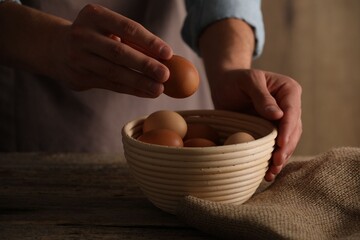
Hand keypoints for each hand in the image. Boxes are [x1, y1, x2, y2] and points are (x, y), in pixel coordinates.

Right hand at [53, 4, 172, 96]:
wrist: (55, 47)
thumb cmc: (94, 36)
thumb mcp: (107, 28)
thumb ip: (131, 39)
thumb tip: (166, 57)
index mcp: (94, 15)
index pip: (127, 28)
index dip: (149, 42)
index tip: (168, 53)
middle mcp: (83, 35)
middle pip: (119, 52)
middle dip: (145, 65)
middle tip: (165, 75)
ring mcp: (78, 57)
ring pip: (114, 72)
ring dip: (139, 82)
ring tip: (159, 89)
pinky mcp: (79, 76)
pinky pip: (110, 84)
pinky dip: (131, 89)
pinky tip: (146, 92)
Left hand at [210, 69, 301, 180]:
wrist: (225, 86)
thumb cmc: (235, 80)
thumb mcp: (247, 81)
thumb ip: (261, 95)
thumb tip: (278, 115)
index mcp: (288, 90)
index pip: (291, 112)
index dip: (287, 129)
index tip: (280, 144)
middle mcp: (289, 106)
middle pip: (293, 130)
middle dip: (285, 148)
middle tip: (275, 162)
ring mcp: (281, 121)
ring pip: (287, 142)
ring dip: (281, 158)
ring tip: (271, 172)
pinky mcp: (271, 132)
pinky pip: (275, 147)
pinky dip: (273, 159)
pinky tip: (267, 172)